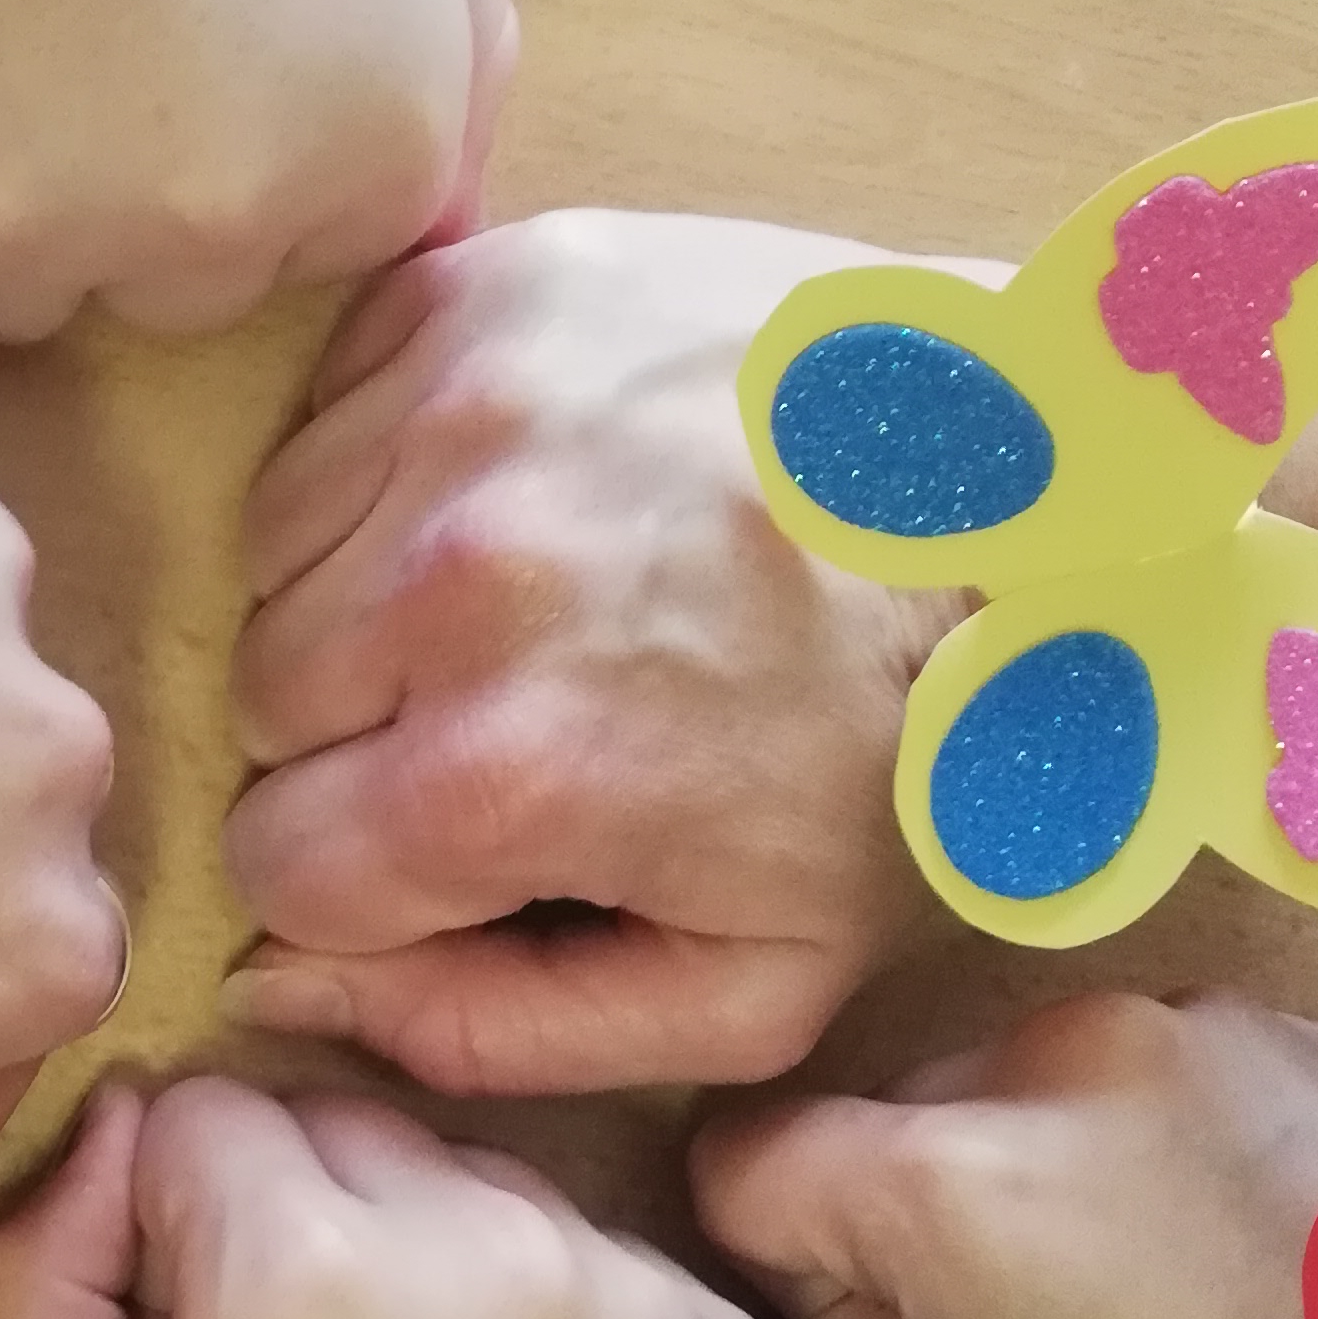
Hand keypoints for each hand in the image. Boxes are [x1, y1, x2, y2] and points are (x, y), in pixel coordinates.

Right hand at [0, 1072, 763, 1318]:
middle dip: (298, 1223)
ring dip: (420, 1258)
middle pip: (340, 1128)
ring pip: (464, 1176)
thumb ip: (38, 1292)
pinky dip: (534, 1316)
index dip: (173, 1232)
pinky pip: (581, 1250)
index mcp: (300, 1264)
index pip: (199, 1115)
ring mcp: (606, 1274)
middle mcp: (472, 1230)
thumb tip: (102, 1118)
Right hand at [221, 212, 964, 1093]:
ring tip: (540, 600)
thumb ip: (491, 1030)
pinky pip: (335, 413)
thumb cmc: (906, 756)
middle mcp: (445, 582)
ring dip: (369, 598)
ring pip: (280, 556)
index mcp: (500, 776)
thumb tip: (278, 994)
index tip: (471, 850)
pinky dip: (395, 466)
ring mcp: (462, 411)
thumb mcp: (748, 988)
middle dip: (364, 741)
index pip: (275, 869)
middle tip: (528, 717)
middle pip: (264, 708)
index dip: (367, 883)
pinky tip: (536, 490)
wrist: (1053, 497)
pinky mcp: (487, 288)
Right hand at [689, 989, 1317, 1318]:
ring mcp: (1175, 1022)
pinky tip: (1237, 1249)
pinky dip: (1159, 1145)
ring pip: (1021, 1086)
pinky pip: (1151, 1069)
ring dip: (1042, 1172)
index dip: (781, 1265)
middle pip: (888, 1116)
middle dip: (913, 1217)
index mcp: (942, 1178)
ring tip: (1158, 1297)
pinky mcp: (1279, 1024)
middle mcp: (1045, 1056)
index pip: (740, 1158)